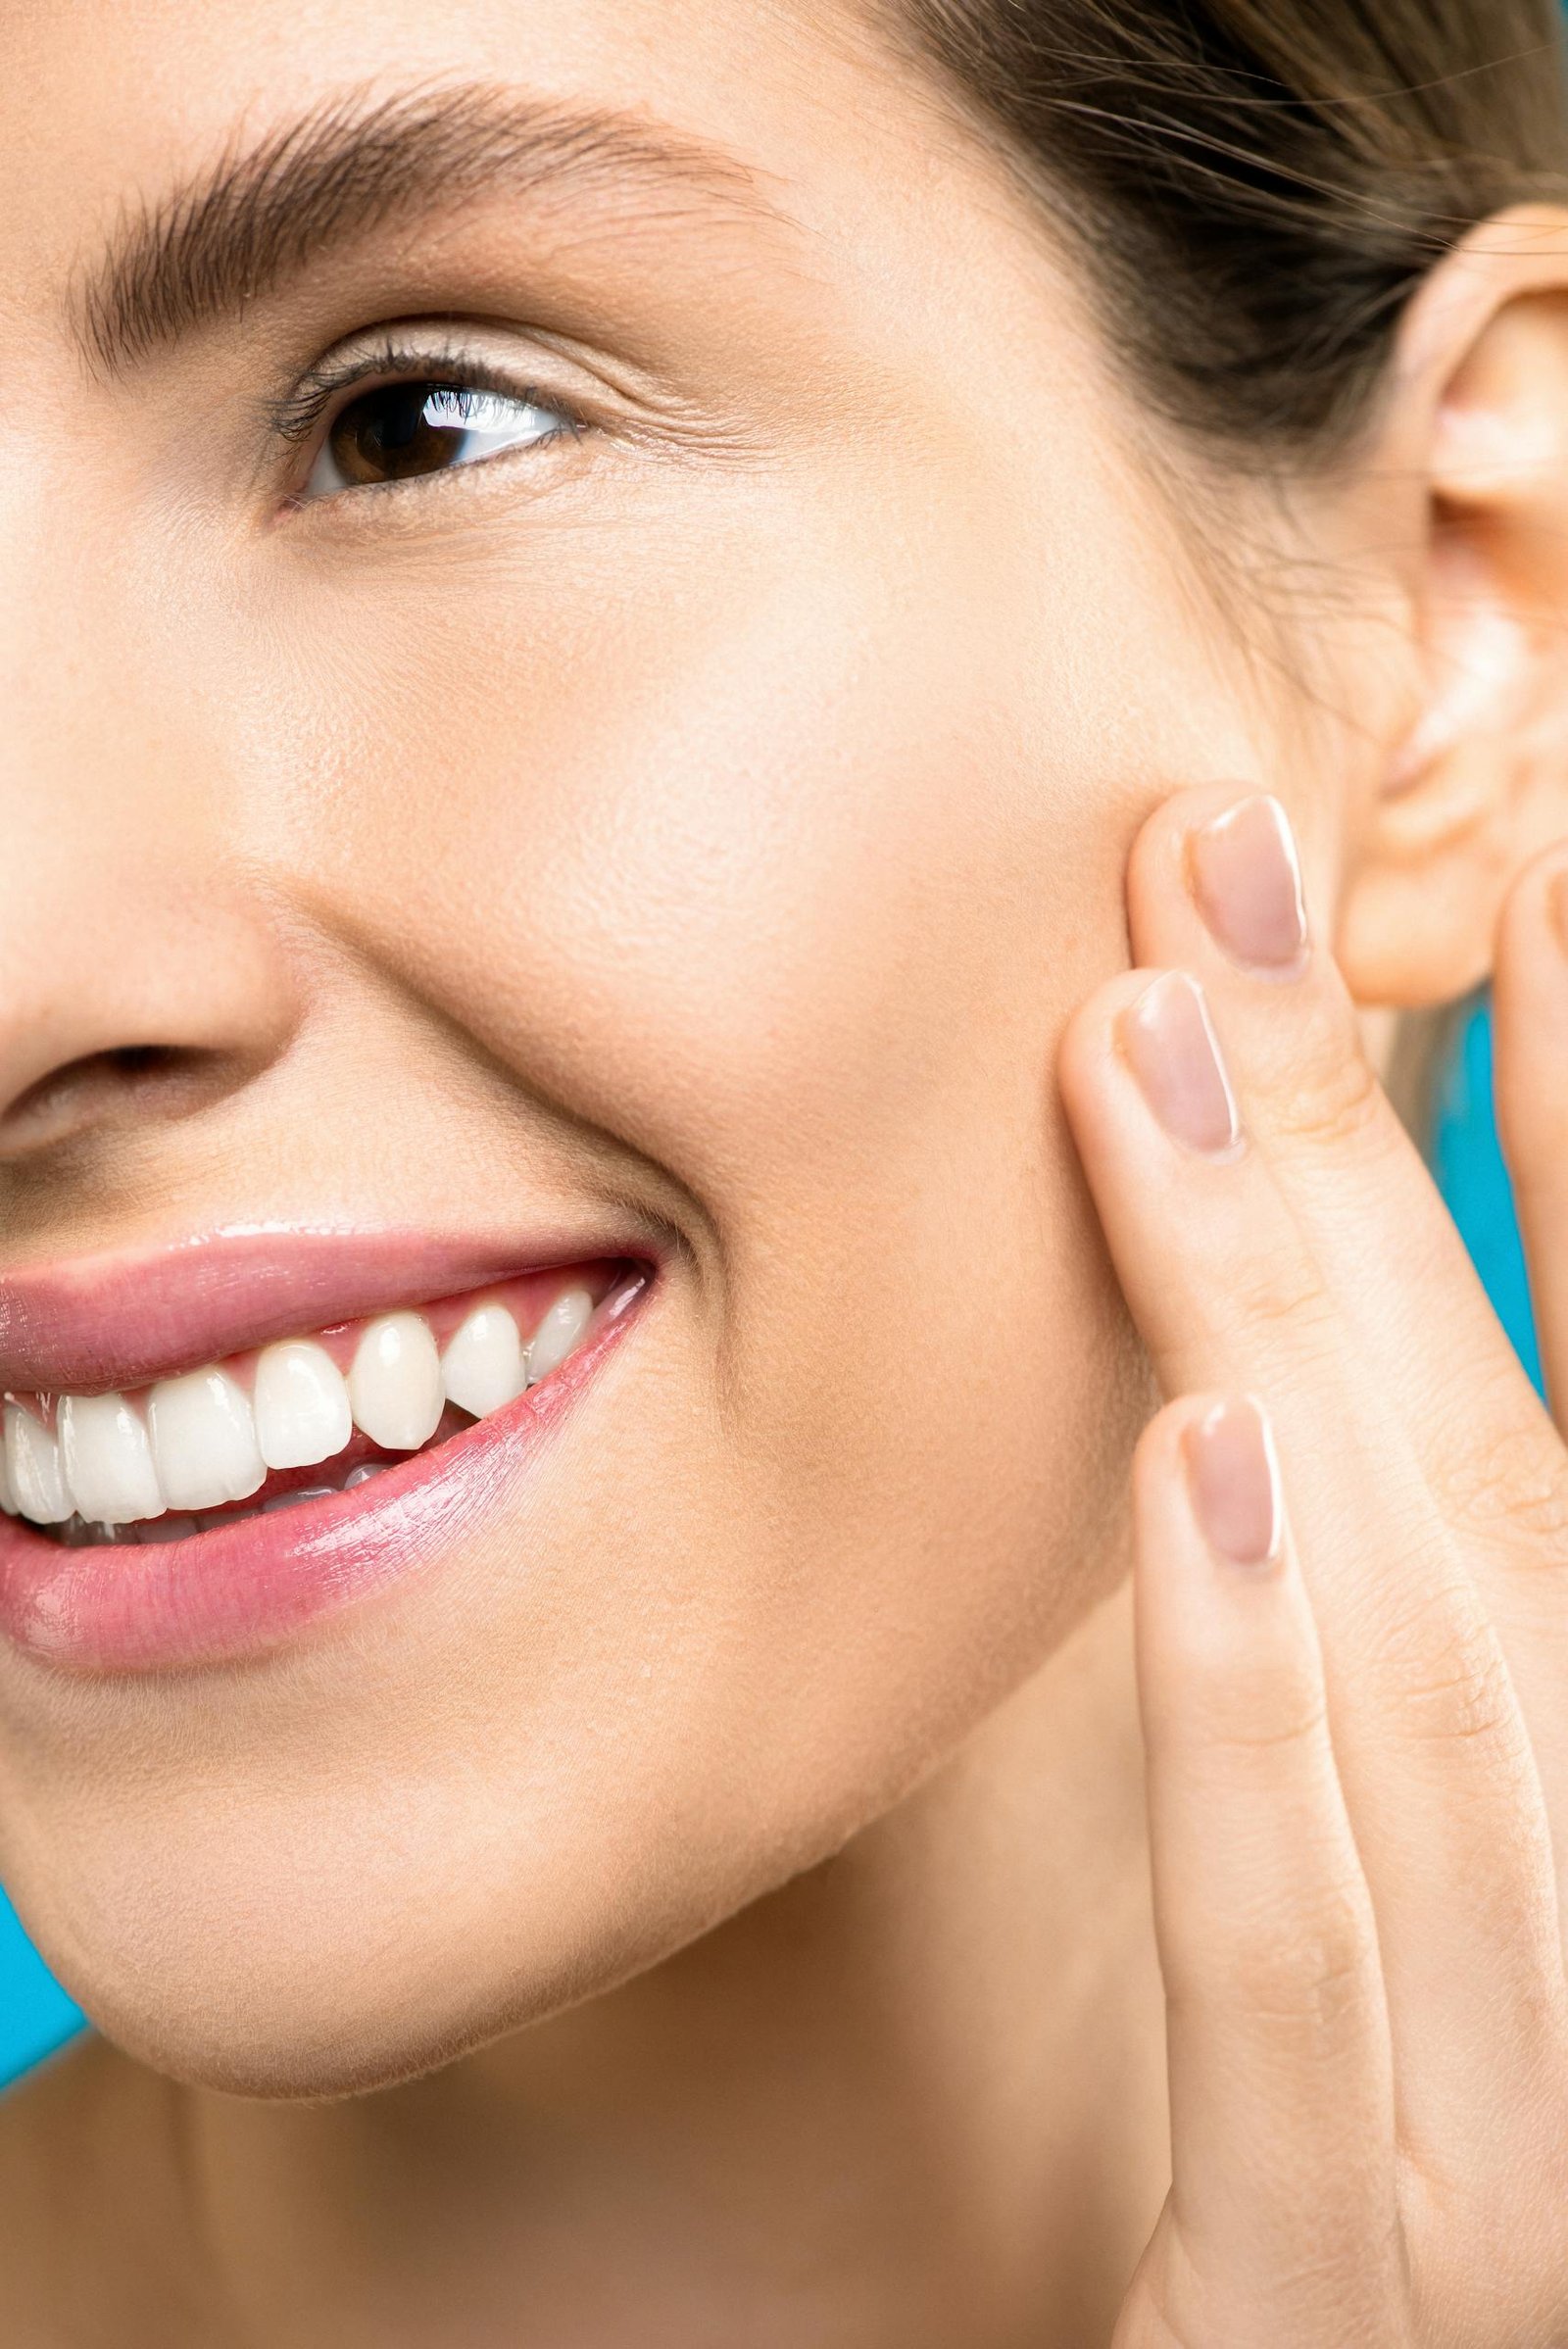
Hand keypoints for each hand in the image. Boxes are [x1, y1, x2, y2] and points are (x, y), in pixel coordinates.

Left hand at [1058, 786, 1567, 2346]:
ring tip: (1161, 1045)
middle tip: (1213, 861)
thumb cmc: (1411, 2145)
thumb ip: (1397, 1632)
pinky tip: (1199, 1462)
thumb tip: (1291, 1363)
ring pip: (1419, 1645)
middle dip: (1357, 1146)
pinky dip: (1256, 1700)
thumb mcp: (1426, 1859)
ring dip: (1294, 1318)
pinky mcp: (1349, 2274)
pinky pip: (1299, 1951)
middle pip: (1491, 1464)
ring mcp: (1527, 2112)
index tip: (1514, 887)